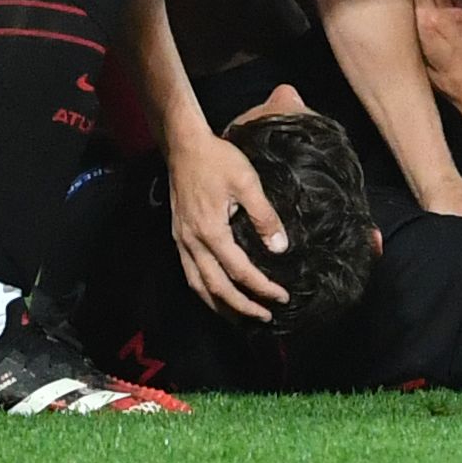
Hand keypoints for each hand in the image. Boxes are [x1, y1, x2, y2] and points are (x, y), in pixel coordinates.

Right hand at [166, 129, 291, 321]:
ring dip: (220, 306)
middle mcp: (193, 242)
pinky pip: (190, 273)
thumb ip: (264, 216)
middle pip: (217, 288)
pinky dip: (204, 290)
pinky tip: (216, 293)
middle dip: (242, 307)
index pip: (240, 271)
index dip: (262, 288)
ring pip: (199, 286)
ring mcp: (182, 241)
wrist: (184, 145)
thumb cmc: (217, 159)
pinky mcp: (179, 236)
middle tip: (265, 317)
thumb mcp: (247, 182)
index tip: (282, 297)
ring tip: (240, 318)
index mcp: (211, 231)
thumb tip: (280, 247)